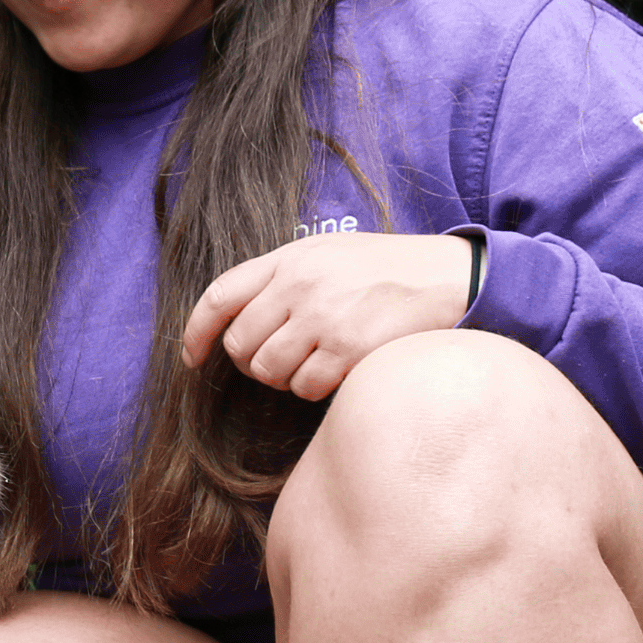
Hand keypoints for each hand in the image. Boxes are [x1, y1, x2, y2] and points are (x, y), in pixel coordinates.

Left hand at [178, 232, 475, 400]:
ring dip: (287, 378)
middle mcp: (300, 285)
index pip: (219, 297)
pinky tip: (339, 371)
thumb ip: (284, 278)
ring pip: (270, 372)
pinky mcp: (349, 348)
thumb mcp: (330, 253)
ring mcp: (323, 317)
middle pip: (241, 346)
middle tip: (281, 361)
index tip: (192, 358)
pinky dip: (317, 389)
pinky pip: (306, 388)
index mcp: (289, 258)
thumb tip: (239, 319)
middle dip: (253, 363)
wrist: (451, 276)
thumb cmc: (388, 269)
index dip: (196, 333)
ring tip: (317, 362)